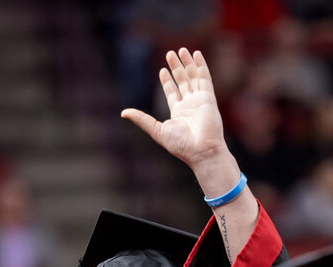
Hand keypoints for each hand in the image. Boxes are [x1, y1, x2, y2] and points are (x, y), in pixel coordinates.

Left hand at [122, 48, 229, 170]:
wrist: (201, 151)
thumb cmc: (181, 145)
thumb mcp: (156, 130)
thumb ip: (142, 119)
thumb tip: (123, 113)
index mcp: (178, 113)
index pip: (172, 92)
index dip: (167, 81)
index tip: (163, 70)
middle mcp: (189, 105)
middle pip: (182, 81)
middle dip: (176, 67)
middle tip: (170, 53)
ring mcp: (199, 100)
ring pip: (193, 77)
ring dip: (187, 63)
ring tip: (181, 50)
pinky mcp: (208, 97)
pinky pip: (205, 78)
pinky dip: (201, 66)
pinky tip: (197, 54)